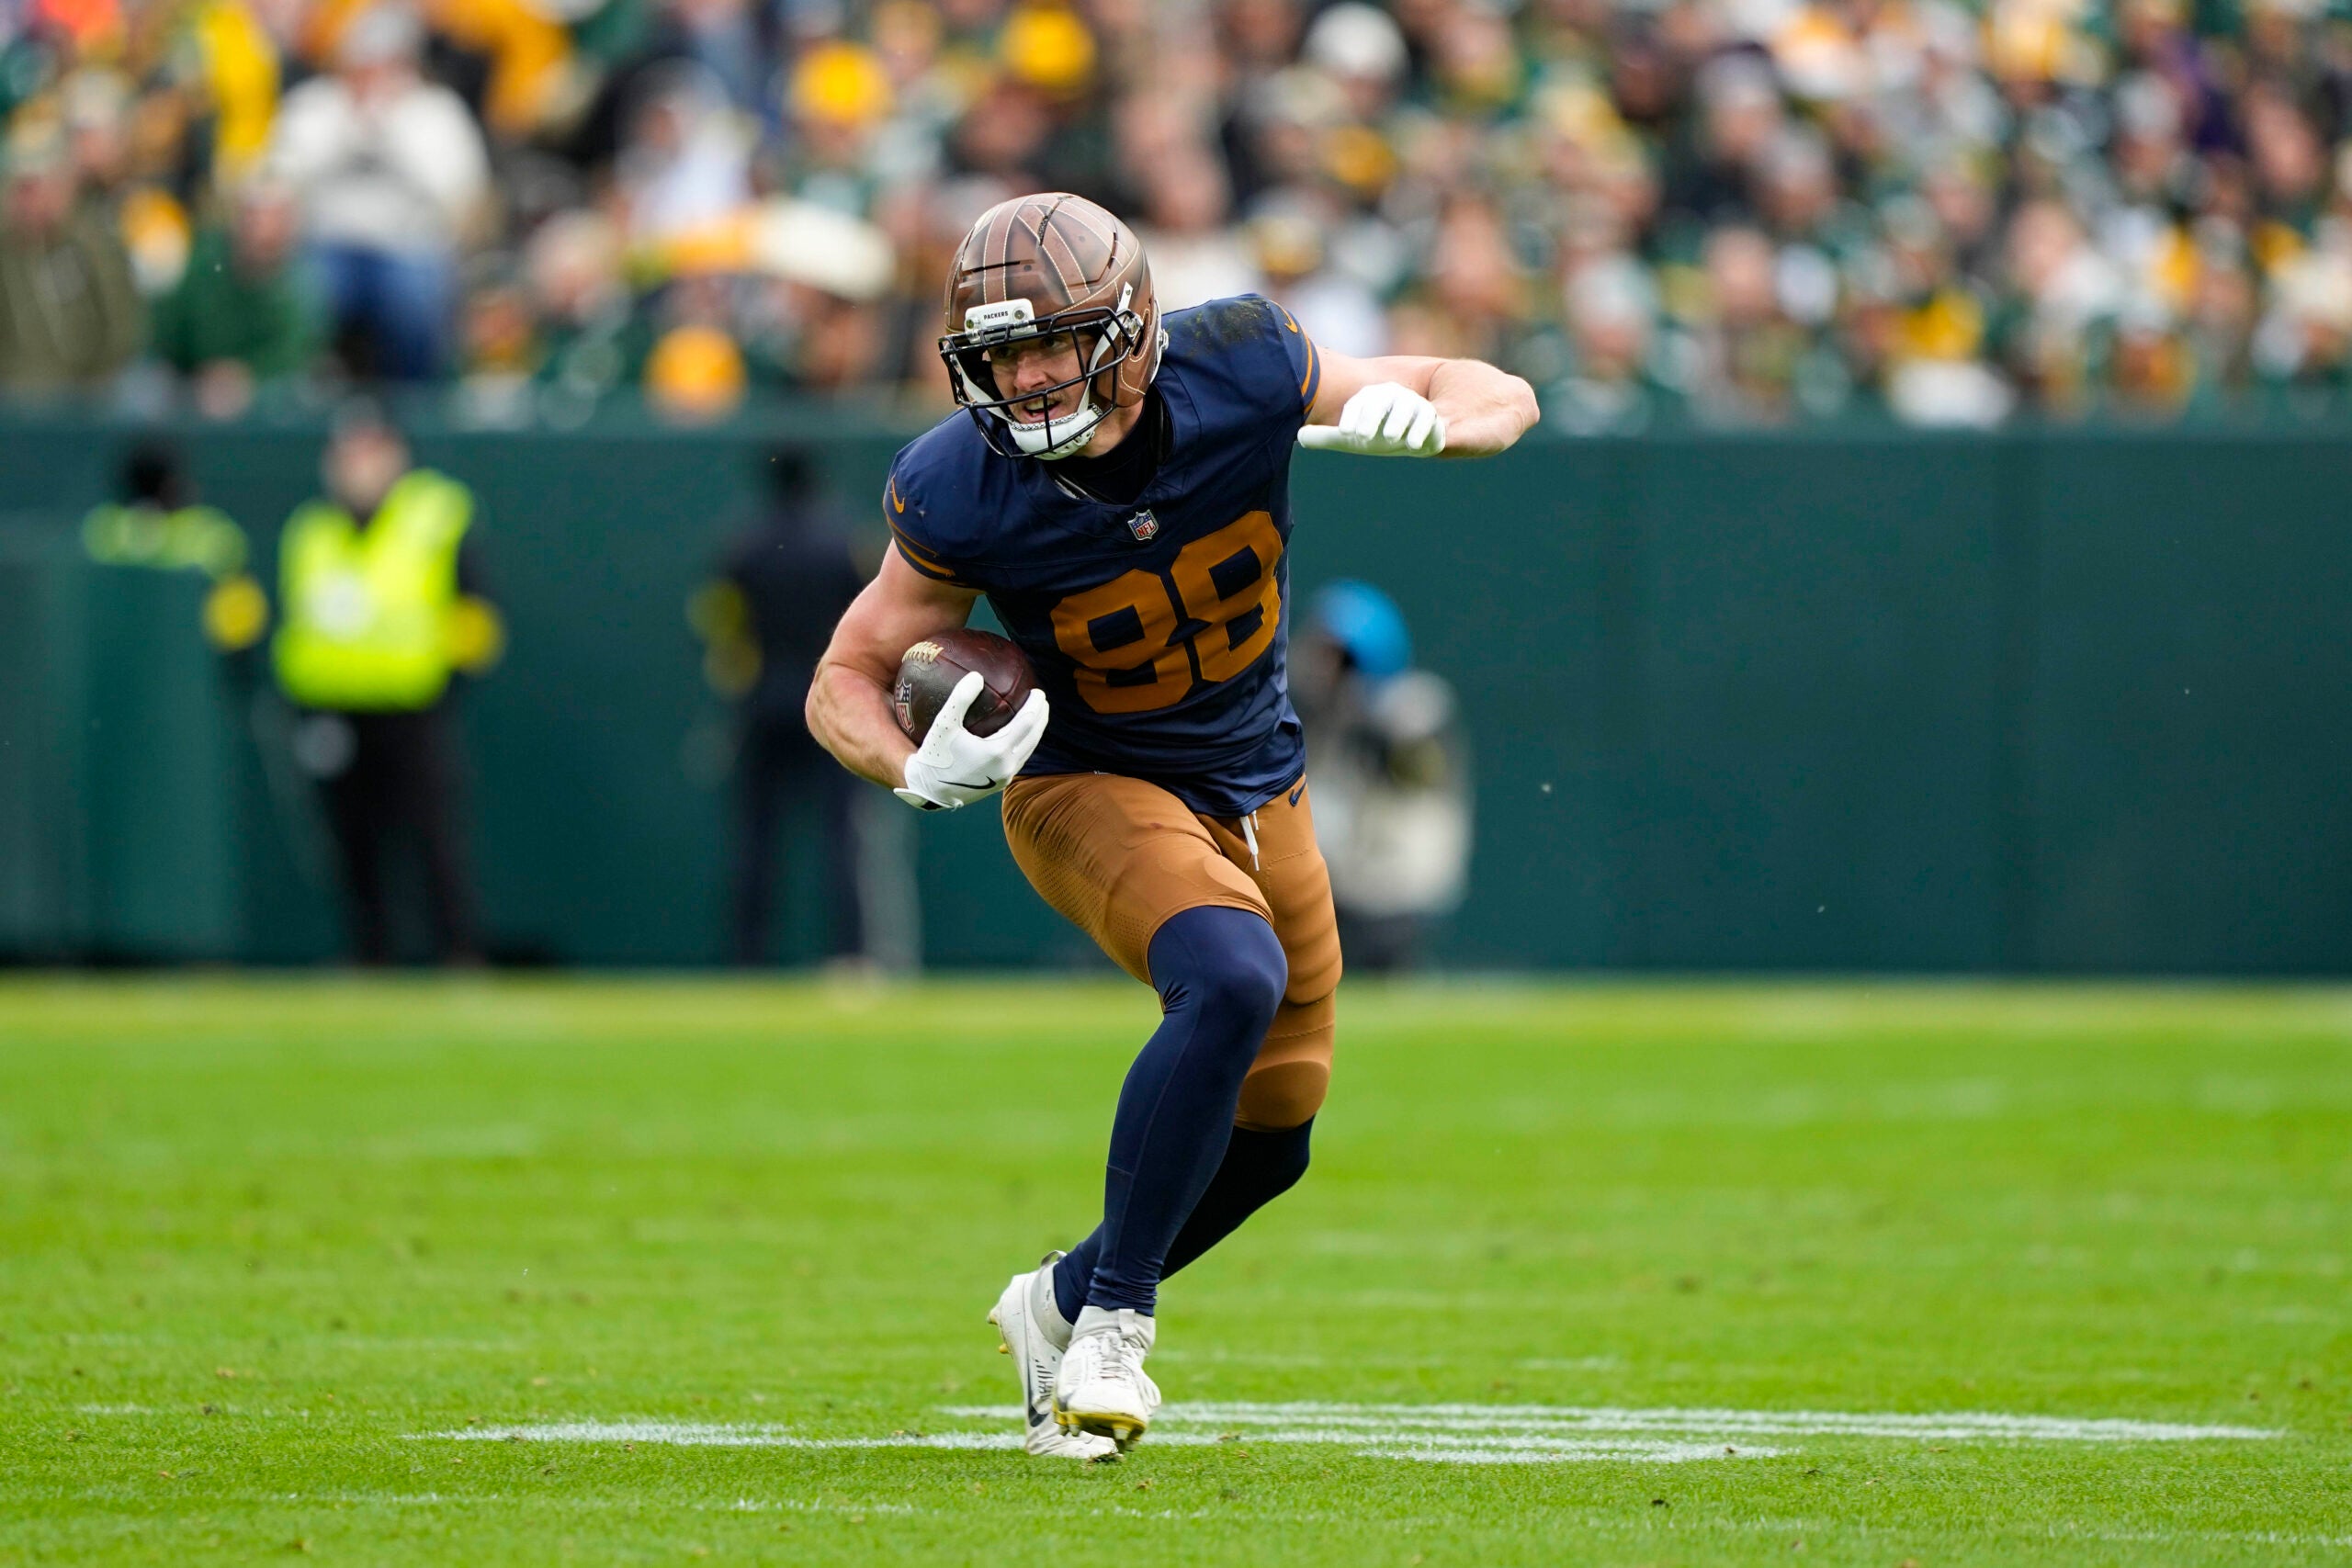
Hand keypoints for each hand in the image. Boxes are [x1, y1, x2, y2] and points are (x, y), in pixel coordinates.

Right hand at [894, 671, 1048, 810]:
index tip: (1037, 691)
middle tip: (1041, 700)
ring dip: (1035, 731)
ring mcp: (1005, 777)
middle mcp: (1006, 766)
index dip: (1035, 706)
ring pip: (1028, 750)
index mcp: (997, 751)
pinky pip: (1019, 759)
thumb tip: (977, 676)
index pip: (1027, 723)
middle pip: (1034, 737)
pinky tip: (1018, 735)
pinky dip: (1024, 744)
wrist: (930, 791)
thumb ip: (961, 698)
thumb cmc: (936, 755)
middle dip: (1041, 717)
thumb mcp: (944, 724)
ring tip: (1035, 716)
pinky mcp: (1000, 783)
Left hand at [1296, 382, 1446, 456]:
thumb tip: (1300, 436)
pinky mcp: (1430, 417)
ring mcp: (1412, 404)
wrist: (1409, 436)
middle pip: (1381, 401)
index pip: (1359, 403)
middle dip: (1372, 417)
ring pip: (1406, 407)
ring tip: (1390, 438)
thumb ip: (1327, 437)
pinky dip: (1421, 432)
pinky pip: (1428, 419)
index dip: (1352, 417)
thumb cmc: (1375, 433)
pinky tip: (1412, 447)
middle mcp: (1391, 396)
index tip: (1345, 433)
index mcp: (1369, 398)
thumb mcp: (1351, 438)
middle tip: (1363, 437)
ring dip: (1398, 422)